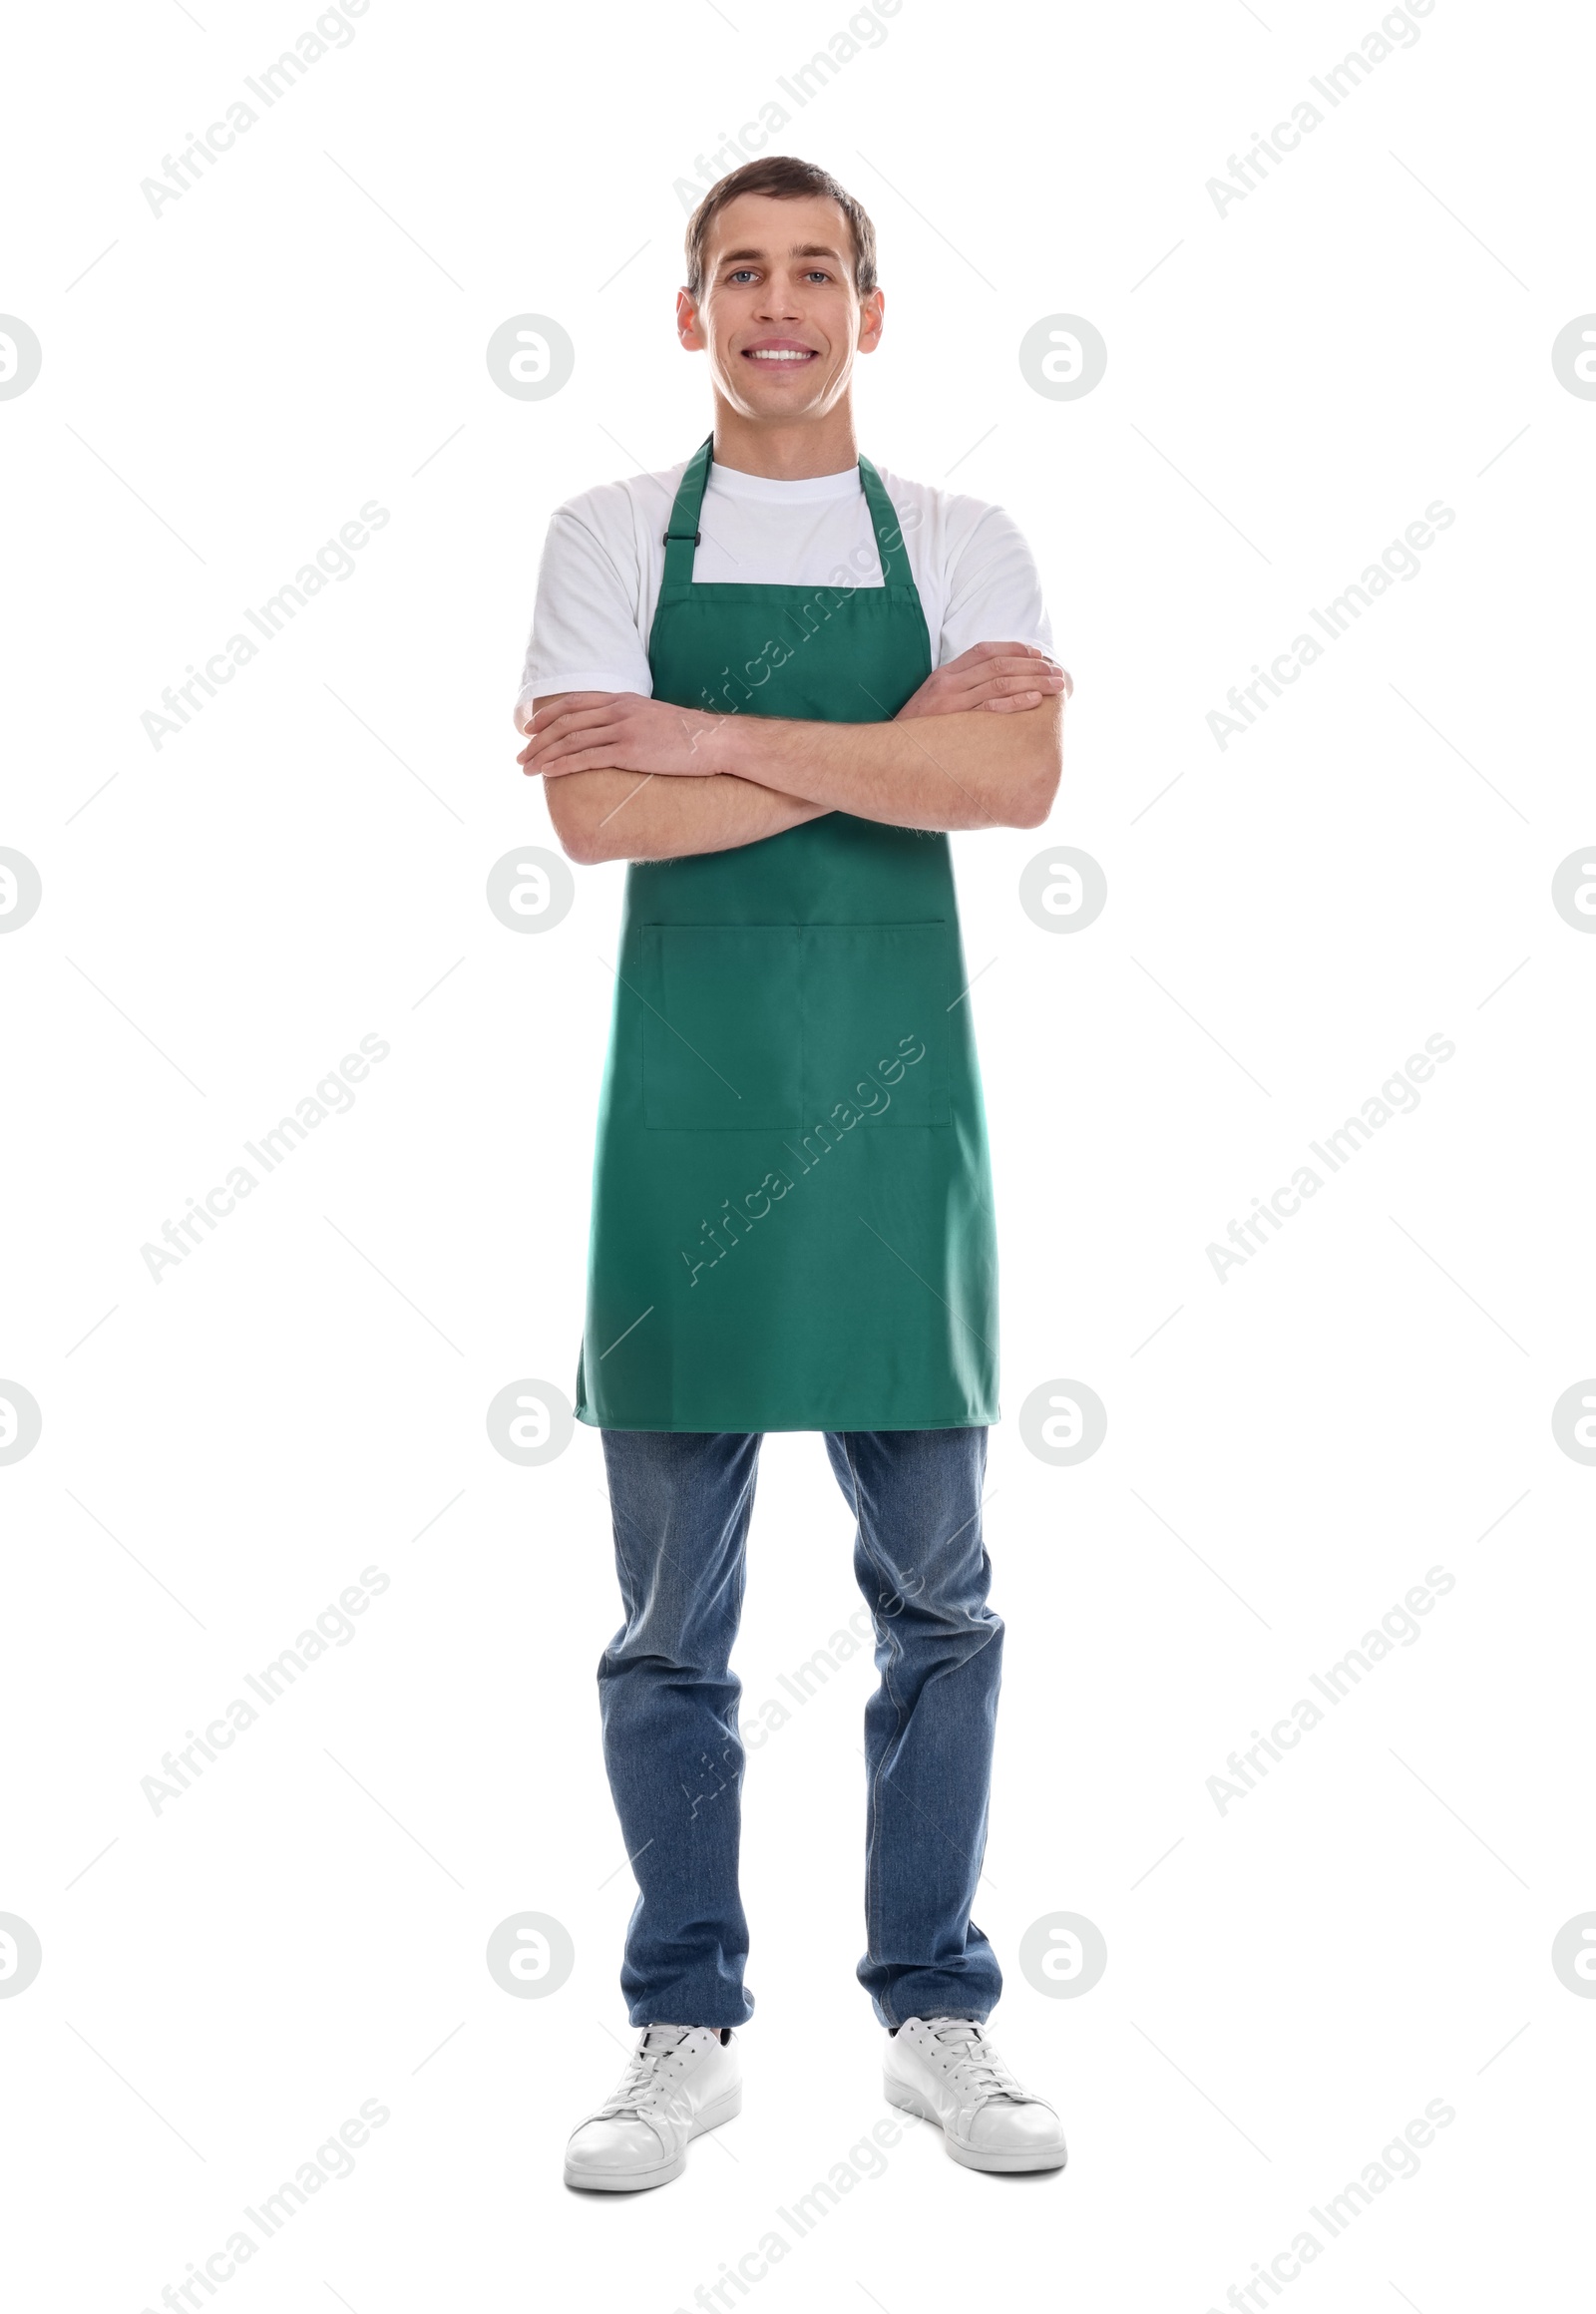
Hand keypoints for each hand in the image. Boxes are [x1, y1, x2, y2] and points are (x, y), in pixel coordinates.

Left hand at [516, 691, 727, 778]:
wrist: (714, 741)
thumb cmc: (689, 737)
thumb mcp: (654, 719)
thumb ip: (630, 722)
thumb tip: (615, 738)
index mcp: (622, 700)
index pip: (574, 703)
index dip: (546, 716)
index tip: (528, 729)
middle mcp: (618, 710)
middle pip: (565, 721)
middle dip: (538, 739)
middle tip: (520, 756)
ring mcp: (623, 730)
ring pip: (571, 740)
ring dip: (544, 755)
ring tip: (527, 769)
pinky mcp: (630, 751)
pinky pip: (587, 757)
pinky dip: (563, 765)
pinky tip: (548, 773)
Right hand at [896, 640, 1071, 719]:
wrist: (887, 754)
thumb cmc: (916, 733)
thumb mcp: (933, 703)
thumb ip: (959, 691)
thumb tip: (995, 689)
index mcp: (944, 674)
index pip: (984, 650)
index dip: (1014, 649)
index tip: (1037, 655)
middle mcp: (948, 682)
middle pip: (999, 665)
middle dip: (1034, 667)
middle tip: (1058, 674)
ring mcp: (950, 701)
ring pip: (1000, 682)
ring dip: (1033, 682)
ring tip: (1056, 686)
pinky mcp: (953, 721)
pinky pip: (990, 707)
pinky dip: (1015, 701)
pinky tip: (1034, 700)